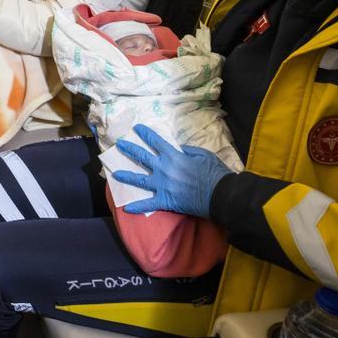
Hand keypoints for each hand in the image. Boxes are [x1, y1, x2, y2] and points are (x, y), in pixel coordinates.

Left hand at [112, 124, 235, 217]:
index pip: (156, 142)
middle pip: (142, 157)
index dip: (145, 134)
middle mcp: (165, 169)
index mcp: (174, 156)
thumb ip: (187, 150)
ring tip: (115, 173)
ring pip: (140, 180)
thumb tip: (176, 149)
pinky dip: (138, 207)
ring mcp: (163, 186)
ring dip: (127, 175)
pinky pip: (149, 204)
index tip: (137, 129)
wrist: (221, 195)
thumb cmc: (215, 173)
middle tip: (120, 145)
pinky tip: (127, 208)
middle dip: (130, 150)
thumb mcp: (203, 154)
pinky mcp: (166, 200)